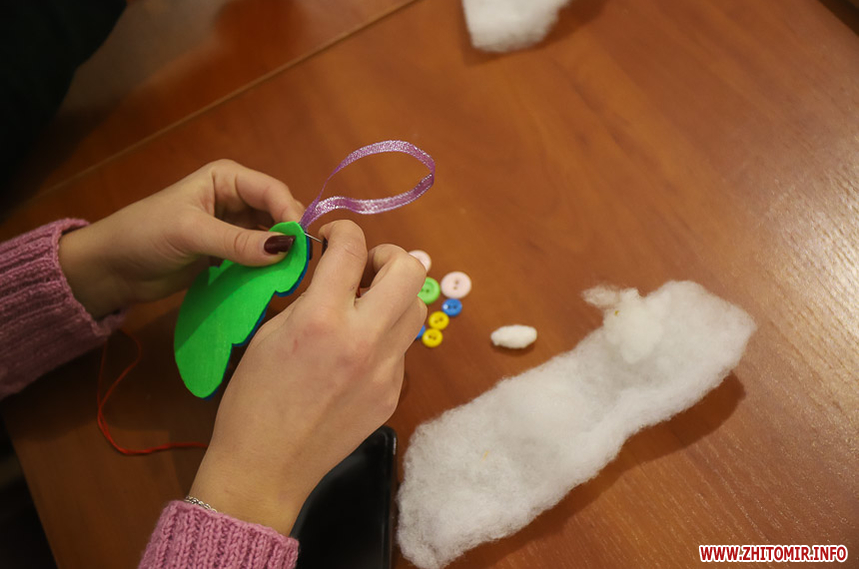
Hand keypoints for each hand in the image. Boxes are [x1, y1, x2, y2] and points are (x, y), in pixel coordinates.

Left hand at [58, 160, 303, 318]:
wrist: (113, 268)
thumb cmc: (145, 235)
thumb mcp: (192, 233)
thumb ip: (239, 242)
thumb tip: (286, 249)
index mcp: (228, 178)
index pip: (274, 192)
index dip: (291, 215)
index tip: (301, 246)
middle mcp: (237, 199)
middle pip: (279, 213)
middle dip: (291, 236)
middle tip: (301, 265)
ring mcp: (235, 227)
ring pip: (273, 238)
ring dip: (282, 255)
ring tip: (291, 276)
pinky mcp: (231, 253)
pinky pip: (260, 258)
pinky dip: (269, 268)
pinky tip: (275, 282)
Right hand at [188, 220, 426, 533]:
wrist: (267, 467)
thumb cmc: (252, 400)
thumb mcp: (269, 334)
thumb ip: (307, 298)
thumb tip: (330, 272)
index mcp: (322, 319)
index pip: (352, 247)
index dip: (342, 230)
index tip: (333, 237)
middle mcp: (363, 339)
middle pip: (410, 269)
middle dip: (387, 256)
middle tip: (363, 268)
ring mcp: (386, 370)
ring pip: (416, 308)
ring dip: (394, 295)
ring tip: (364, 305)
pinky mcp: (393, 393)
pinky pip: (402, 348)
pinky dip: (385, 335)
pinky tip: (358, 349)